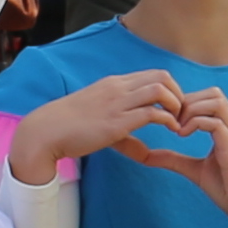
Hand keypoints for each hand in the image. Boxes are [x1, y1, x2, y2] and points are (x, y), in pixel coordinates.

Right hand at [10, 69, 212, 181]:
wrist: (46, 131)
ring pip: (160, 90)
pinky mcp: (116, 122)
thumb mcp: (101, 123)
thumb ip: (126, 133)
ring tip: (178, 123)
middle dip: (179, 94)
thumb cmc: (71, 128)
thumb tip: (145, 152)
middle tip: (182, 115)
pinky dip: (168, 120)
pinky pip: (151, 113)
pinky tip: (172, 131)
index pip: (153, 74)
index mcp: (115, 84)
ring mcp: (117, 103)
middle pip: (162, 76)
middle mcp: (118, 88)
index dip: (171, 89)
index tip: (176, 109)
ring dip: (176, 105)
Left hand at [103, 81, 227, 227]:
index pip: (210, 97)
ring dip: (192, 111)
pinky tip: (183, 136)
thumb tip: (146, 156)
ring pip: (216, 103)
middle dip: (188, 102)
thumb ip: (173, 159)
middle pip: (214, 93)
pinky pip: (216, 124)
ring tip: (178, 129)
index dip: (187, 102)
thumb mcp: (194, 170)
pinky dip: (196, 124)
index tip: (171, 120)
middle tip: (173, 122)